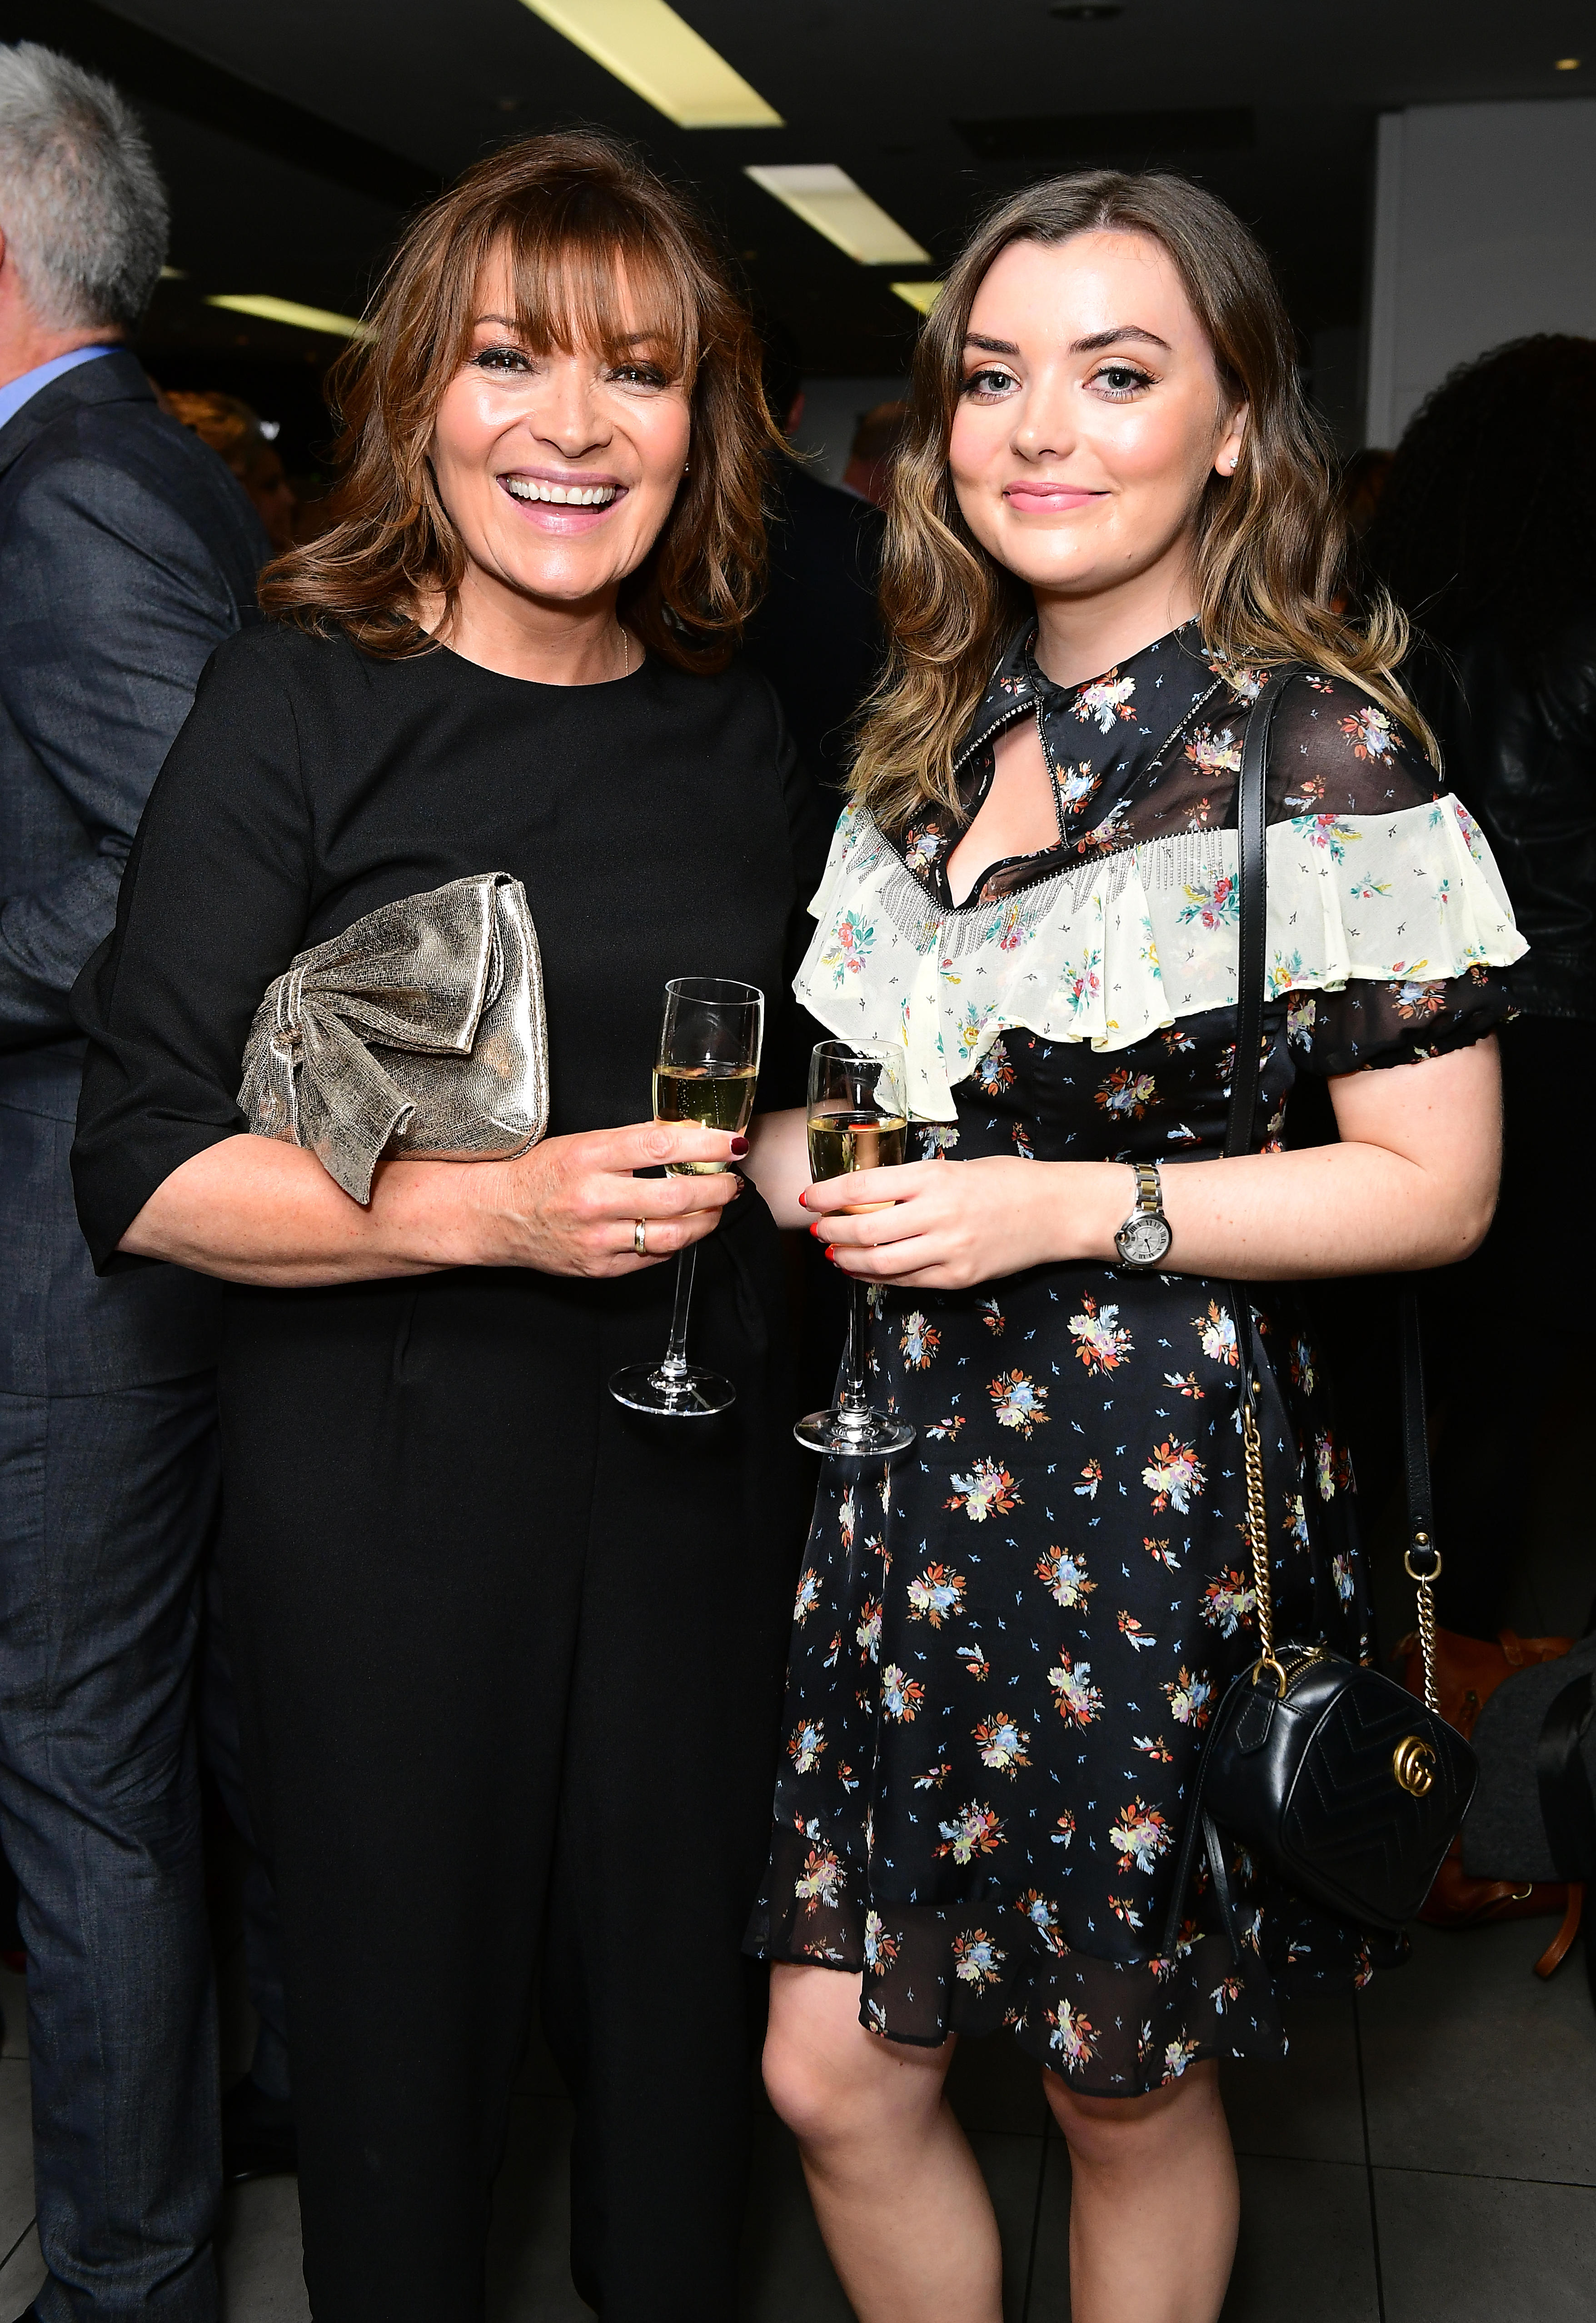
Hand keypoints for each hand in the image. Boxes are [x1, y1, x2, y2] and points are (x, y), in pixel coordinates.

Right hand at [465, 1121, 746, 1276]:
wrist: (496, 1216)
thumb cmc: (541, 1174)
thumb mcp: (581, 1143)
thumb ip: (633, 1142)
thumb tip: (689, 1136)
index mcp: (588, 1157)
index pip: (660, 1146)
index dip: (705, 1143)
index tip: (731, 1142)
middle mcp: (593, 1199)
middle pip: (676, 1196)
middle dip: (717, 1188)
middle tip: (732, 1181)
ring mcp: (597, 1238)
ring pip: (672, 1234)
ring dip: (706, 1220)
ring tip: (717, 1206)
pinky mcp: (599, 1267)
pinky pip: (653, 1257)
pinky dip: (676, 1241)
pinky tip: (683, 1227)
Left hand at [803, 1155, 1122, 1291]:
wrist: (1057, 1211)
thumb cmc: (1009, 1181)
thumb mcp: (955, 1167)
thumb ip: (913, 1183)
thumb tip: (866, 1197)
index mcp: (934, 1177)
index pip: (863, 1188)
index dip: (827, 1196)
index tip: (810, 1199)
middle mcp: (938, 1214)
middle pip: (863, 1230)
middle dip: (831, 1232)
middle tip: (817, 1230)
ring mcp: (948, 1250)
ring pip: (880, 1262)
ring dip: (848, 1260)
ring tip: (835, 1254)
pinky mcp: (958, 1277)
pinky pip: (906, 1281)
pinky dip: (879, 1277)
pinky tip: (866, 1270)